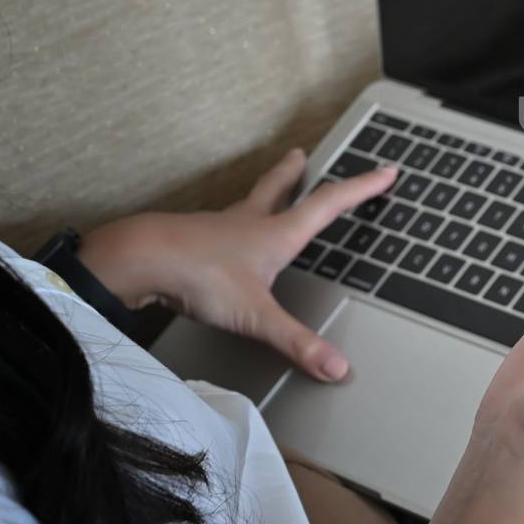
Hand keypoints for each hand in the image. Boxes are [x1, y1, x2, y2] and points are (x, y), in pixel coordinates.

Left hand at [80, 148, 395, 380]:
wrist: (138, 259)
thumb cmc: (199, 276)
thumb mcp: (256, 315)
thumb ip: (296, 342)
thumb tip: (337, 367)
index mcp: (276, 233)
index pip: (329, 204)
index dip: (362, 188)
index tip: (385, 171)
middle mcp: (250, 222)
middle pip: (279, 189)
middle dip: (294, 173)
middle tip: (300, 155)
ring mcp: (217, 228)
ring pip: (246, 204)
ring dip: (261, 194)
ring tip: (264, 192)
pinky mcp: (190, 240)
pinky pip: (216, 227)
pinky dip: (227, 225)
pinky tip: (219, 237)